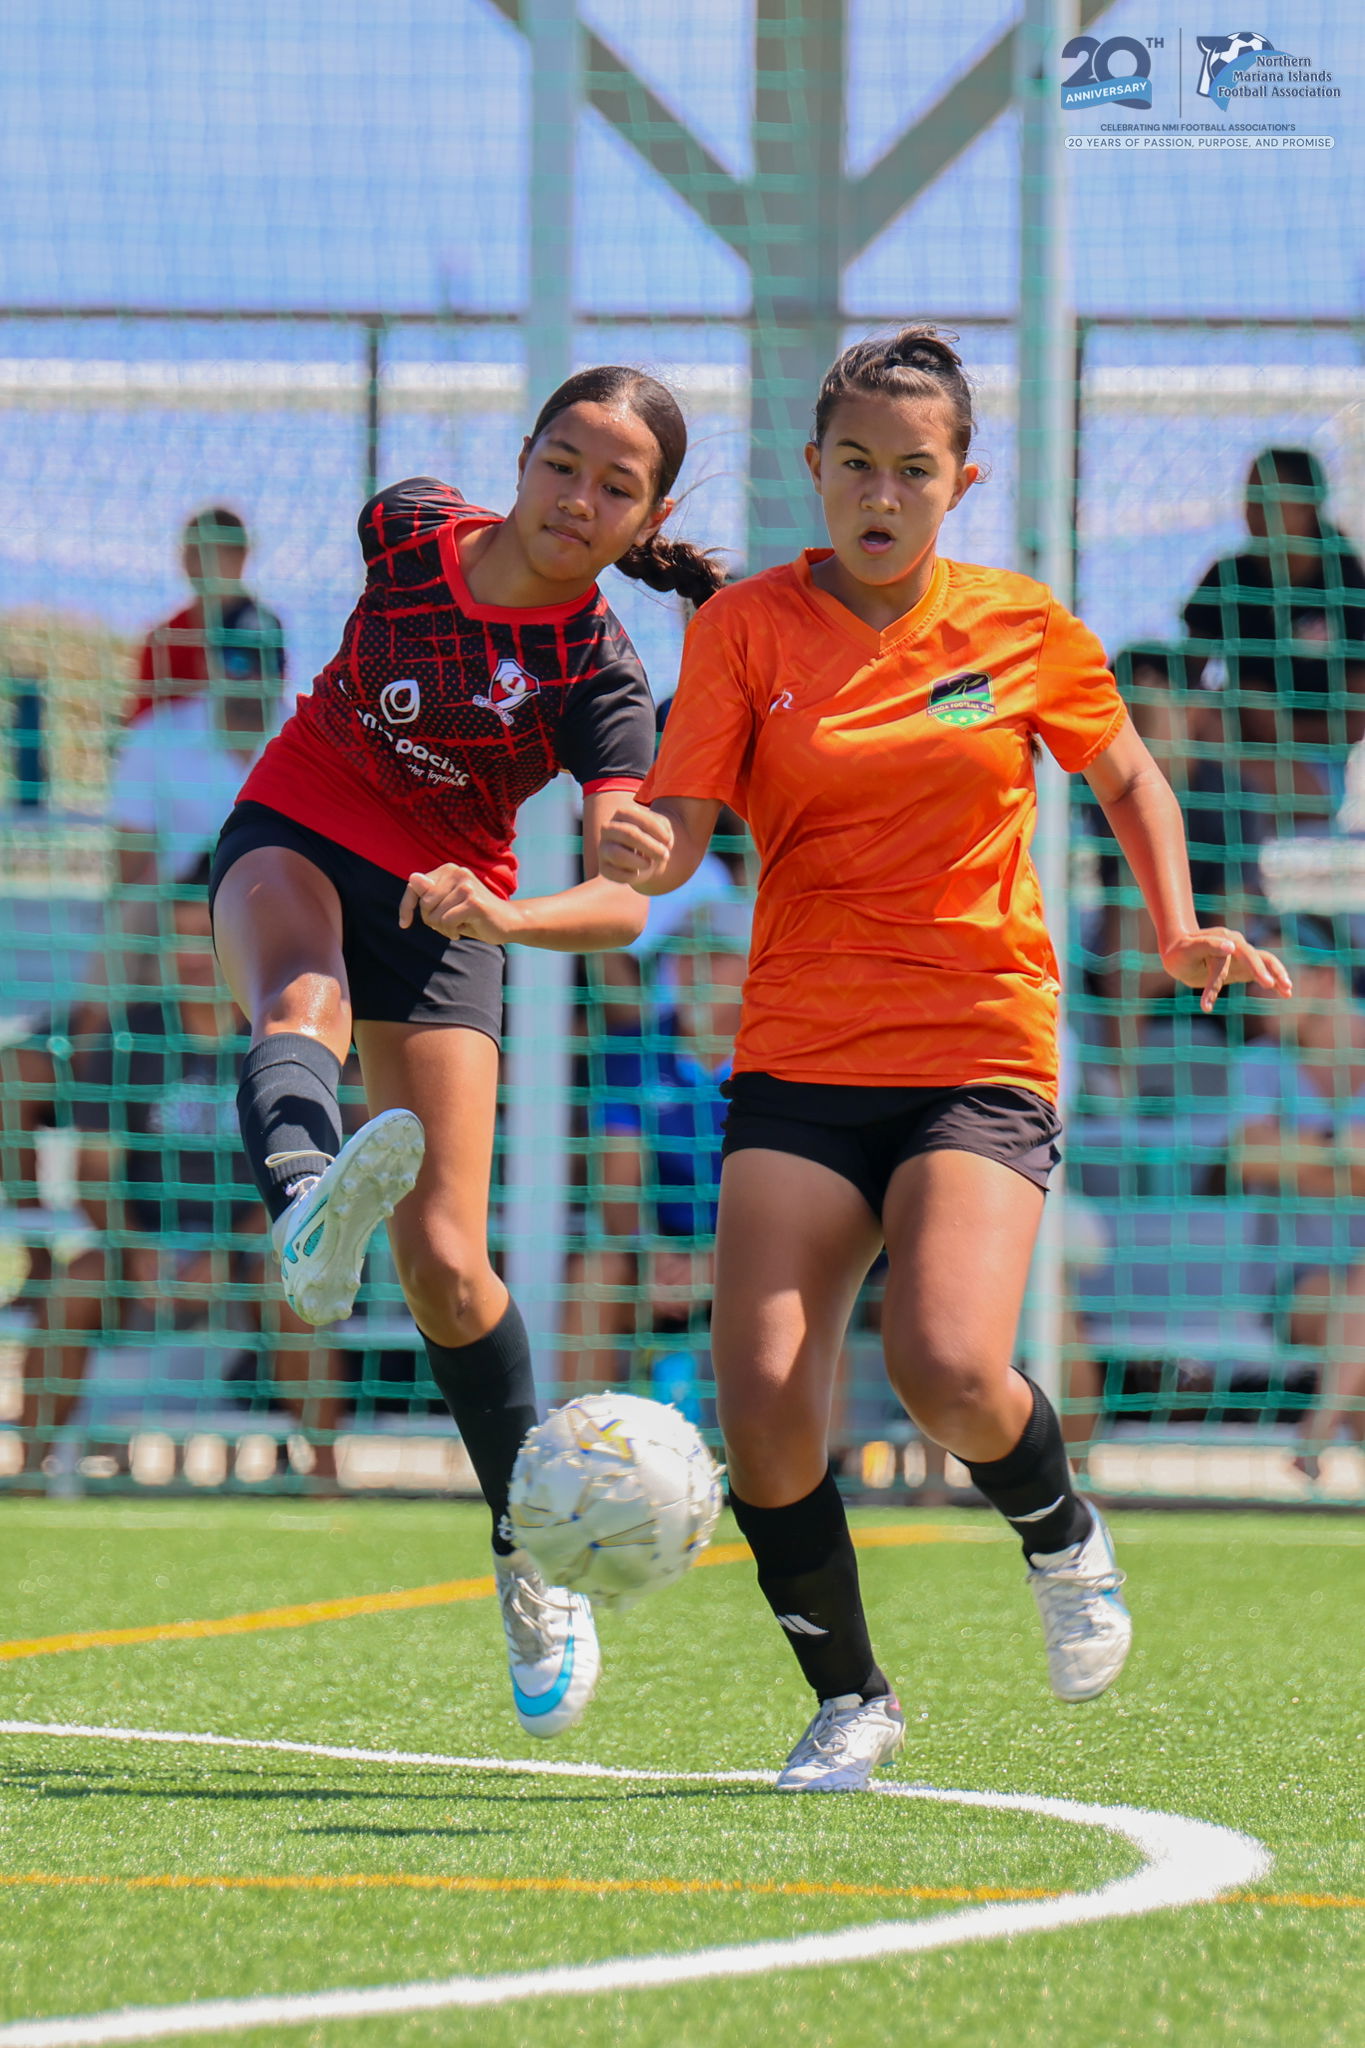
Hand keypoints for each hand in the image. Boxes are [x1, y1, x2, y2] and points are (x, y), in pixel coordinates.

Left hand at [399, 864, 519, 943]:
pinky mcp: (473, 901)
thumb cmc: (474, 915)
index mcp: (449, 870)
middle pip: (424, 903)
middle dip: (431, 920)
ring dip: (443, 928)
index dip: (407, 906)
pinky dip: (451, 932)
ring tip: (459, 926)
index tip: (404, 924)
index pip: (414, 886)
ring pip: (434, 915)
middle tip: (449, 924)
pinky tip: (462, 931)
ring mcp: (466, 886)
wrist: (509, 922)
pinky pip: (446, 922)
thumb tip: (413, 877)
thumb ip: (429, 894)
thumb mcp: (446, 905)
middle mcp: (457, 872)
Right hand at [597, 798, 674, 887]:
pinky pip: (616, 874)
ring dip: (640, 862)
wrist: (645, 860)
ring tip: (650, 864)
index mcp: (622, 814)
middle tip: (665, 855)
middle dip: (651, 847)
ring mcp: (603, 848)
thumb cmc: (653, 840)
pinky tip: (638, 873)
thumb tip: (664, 841)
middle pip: (629, 834)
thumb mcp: (662, 829)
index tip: (669, 841)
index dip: (655, 829)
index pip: (637, 817)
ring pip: (618, 855)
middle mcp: (608, 829)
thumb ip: (665, 828)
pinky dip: (632, 876)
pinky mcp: (604, 868)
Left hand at [1160, 928, 1292, 1013]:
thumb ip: (1208, 946)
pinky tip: (1286, 993)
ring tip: (1287, 990)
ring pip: (1266, 961)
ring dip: (1277, 973)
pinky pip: (1265, 971)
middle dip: (1260, 970)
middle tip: (1269, 984)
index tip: (1207, 1004)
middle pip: (1254, 956)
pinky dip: (1276, 980)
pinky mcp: (1245, 967)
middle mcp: (1236, 945)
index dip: (1215, 984)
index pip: (1222, 961)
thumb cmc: (1181, 951)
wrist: (1181, 949)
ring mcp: (1242, 956)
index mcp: (1222, 940)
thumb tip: (1230, 947)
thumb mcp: (1188, 950)